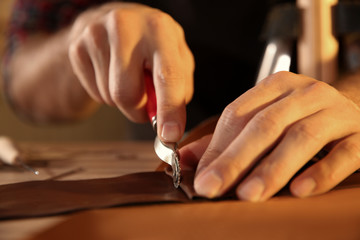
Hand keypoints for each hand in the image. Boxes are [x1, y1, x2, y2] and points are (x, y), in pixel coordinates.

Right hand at [68, 3, 193, 141]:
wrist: (118, 22)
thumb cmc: (154, 45)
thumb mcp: (177, 58)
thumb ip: (179, 90)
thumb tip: (170, 125)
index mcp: (160, 29)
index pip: (167, 75)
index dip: (169, 109)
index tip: (170, 135)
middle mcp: (126, 26)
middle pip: (128, 94)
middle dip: (138, 111)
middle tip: (145, 102)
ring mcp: (96, 34)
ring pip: (110, 97)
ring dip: (123, 101)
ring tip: (129, 77)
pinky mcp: (77, 47)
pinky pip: (95, 94)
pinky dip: (107, 94)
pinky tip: (112, 74)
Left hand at [180, 71, 359, 200]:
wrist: (354, 116)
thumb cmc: (302, 121)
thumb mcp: (264, 121)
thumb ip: (226, 140)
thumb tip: (185, 161)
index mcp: (276, 87)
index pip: (238, 114)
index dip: (218, 146)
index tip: (201, 177)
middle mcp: (305, 94)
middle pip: (264, 125)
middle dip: (235, 159)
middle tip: (213, 187)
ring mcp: (335, 112)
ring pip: (300, 138)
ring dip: (272, 168)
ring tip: (249, 194)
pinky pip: (343, 153)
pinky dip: (321, 172)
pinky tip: (299, 190)